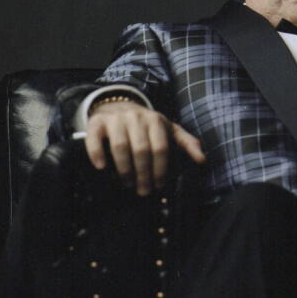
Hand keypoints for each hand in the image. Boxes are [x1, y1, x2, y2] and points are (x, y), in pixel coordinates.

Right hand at [85, 101, 205, 195]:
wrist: (118, 106)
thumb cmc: (147, 125)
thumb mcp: (170, 130)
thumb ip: (187, 143)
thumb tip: (202, 160)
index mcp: (156, 121)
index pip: (161, 148)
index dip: (160, 170)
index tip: (158, 186)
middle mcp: (136, 117)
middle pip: (141, 150)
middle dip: (143, 174)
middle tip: (143, 191)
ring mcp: (115, 118)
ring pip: (120, 146)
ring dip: (124, 169)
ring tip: (128, 184)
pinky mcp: (96, 122)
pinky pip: (95, 138)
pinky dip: (97, 153)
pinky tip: (102, 168)